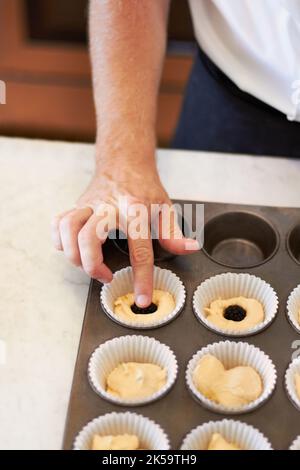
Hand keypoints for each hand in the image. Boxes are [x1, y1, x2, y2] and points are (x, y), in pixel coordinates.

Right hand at [51, 157, 198, 306]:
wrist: (124, 161)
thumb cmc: (144, 186)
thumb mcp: (164, 207)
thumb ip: (173, 233)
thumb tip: (190, 248)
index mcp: (135, 211)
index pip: (139, 250)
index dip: (141, 278)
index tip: (141, 299)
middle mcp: (108, 207)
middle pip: (89, 238)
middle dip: (93, 266)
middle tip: (106, 277)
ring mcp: (89, 205)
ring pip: (68, 229)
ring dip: (73, 254)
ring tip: (87, 265)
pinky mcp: (77, 205)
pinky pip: (58, 223)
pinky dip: (60, 240)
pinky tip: (72, 249)